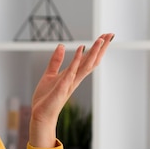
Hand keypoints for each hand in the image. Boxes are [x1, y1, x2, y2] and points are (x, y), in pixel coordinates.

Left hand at [28, 33, 113, 147]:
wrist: (40, 114)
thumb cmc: (46, 98)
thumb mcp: (49, 74)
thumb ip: (56, 61)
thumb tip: (61, 46)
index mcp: (73, 75)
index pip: (88, 60)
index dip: (96, 49)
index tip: (104, 36)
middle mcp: (75, 78)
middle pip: (92, 61)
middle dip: (101, 48)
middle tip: (110, 34)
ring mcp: (70, 83)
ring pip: (86, 66)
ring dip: (94, 52)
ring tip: (100, 39)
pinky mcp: (63, 87)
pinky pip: (71, 71)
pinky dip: (76, 60)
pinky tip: (81, 49)